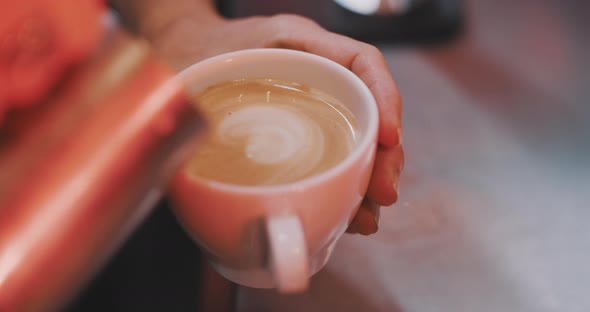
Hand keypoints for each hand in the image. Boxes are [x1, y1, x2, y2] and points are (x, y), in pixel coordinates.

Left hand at [151, 14, 403, 234]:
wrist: (184, 47)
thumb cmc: (190, 52)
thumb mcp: (191, 69)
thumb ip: (197, 108)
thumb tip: (191, 168)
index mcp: (297, 44)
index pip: (360, 61)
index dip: (384, 99)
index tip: (388, 140)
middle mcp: (316, 71)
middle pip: (369, 108)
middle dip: (384, 156)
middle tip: (383, 196)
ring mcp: (316, 99)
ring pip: (360, 136)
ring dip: (370, 178)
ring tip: (367, 219)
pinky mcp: (309, 125)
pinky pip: (340, 151)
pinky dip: (348, 183)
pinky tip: (347, 213)